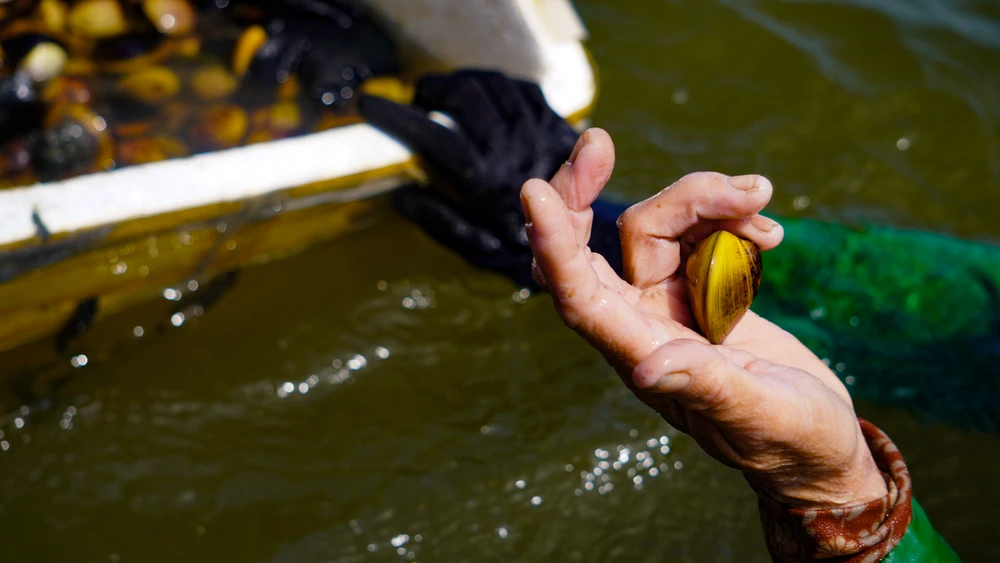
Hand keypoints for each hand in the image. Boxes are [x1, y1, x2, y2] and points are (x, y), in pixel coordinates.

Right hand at [358, 70, 579, 286]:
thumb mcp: (472, 246)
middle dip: (436, 90)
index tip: (371, 104)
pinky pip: (524, 89)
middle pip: (468, 99)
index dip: (398, 117)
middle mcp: (514, 152)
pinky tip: (484, 94)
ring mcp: (539, 134)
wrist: (581, 248)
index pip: (435, 137)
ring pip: (496, 86)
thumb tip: (402, 193)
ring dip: (465, 83)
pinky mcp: (557, 126)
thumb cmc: (519, 247)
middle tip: (419, 98)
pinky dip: (498, 86)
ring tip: (446, 93)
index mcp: (486, 183)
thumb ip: (438, 219)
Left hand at [521, 128, 887, 508]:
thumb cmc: (789, 444)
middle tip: (598, 140)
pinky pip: (698, 229)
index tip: (532, 190)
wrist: (819, 446)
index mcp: (641, 356)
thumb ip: (706, 387)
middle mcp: (641, 323)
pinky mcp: (700, 288)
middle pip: (591, 244)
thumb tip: (646, 367)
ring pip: (657, 224)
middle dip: (585, 190)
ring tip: (759, 199)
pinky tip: (771, 234)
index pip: (577, 296)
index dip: (552, 244)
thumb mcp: (758, 416)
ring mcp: (668, 302)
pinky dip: (731, 216)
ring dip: (704, 199)